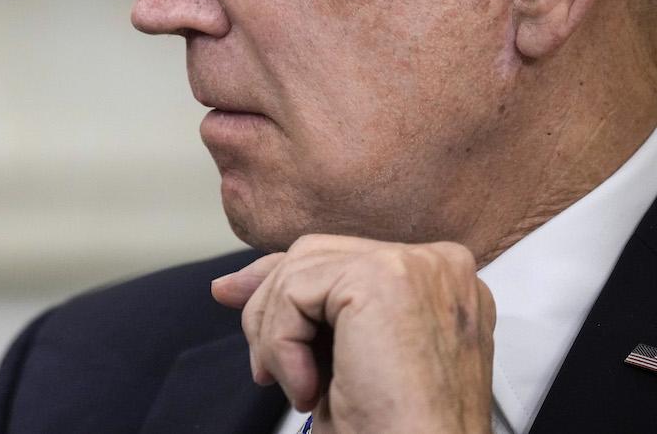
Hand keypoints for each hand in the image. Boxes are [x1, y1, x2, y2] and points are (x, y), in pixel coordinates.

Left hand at [212, 235, 494, 433]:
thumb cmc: (392, 431)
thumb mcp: (338, 356)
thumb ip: (300, 305)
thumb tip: (230, 284)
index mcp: (439, 281)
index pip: (341, 257)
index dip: (287, 284)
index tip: (244, 306)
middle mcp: (437, 265)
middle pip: (316, 254)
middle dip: (270, 306)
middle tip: (264, 367)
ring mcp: (414, 266)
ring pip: (298, 269)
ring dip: (276, 336)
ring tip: (299, 390)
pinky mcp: (382, 278)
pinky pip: (293, 292)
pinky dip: (281, 345)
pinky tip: (307, 390)